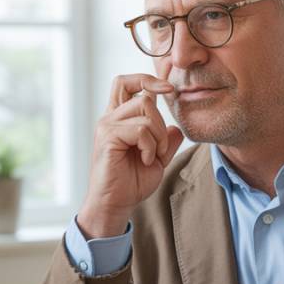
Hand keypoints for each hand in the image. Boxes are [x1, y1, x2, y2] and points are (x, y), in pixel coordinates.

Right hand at [77, 74, 184, 237]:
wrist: (116, 204)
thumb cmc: (131, 183)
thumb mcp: (157, 158)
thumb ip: (166, 140)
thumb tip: (175, 127)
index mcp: (119, 118)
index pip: (127, 82)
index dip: (148, 79)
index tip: (169, 90)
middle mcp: (110, 117)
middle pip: (143, 95)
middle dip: (161, 121)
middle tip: (161, 148)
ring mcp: (107, 126)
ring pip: (145, 108)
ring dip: (158, 135)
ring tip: (152, 156)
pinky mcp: (108, 137)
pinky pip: (141, 129)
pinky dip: (150, 146)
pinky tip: (145, 160)